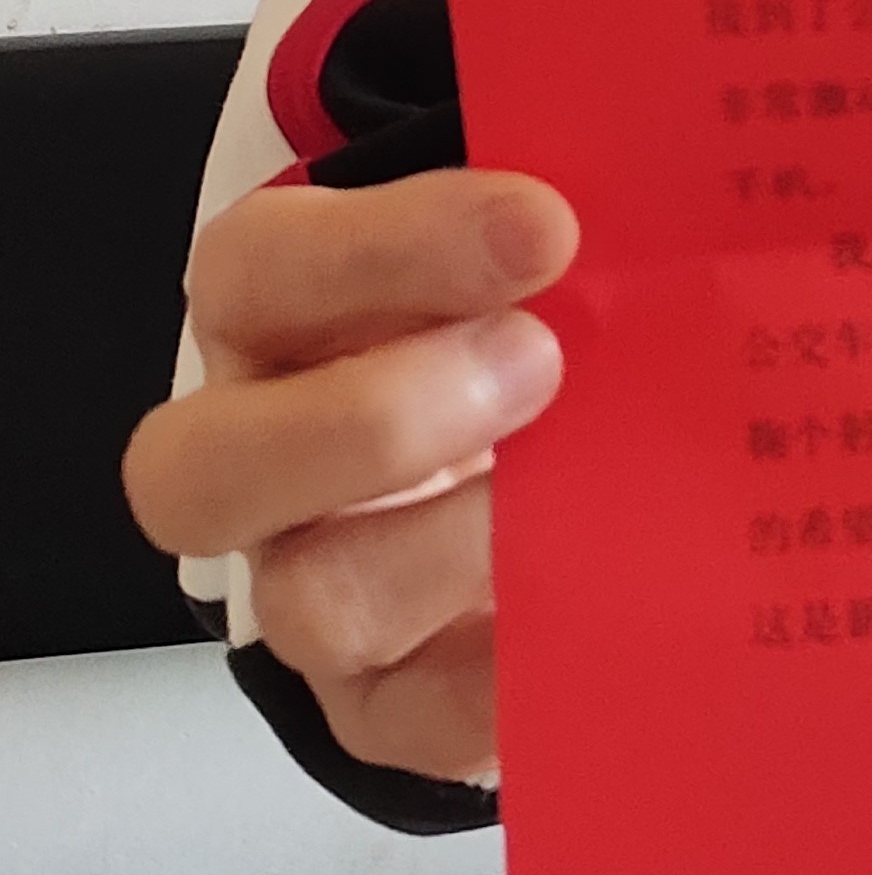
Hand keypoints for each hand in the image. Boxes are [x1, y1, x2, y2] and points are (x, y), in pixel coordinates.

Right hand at [124, 170, 577, 788]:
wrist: (565, 482)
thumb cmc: (537, 327)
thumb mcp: (532, 252)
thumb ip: (555, 207)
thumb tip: (664, 152)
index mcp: (279, 318)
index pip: (265, 270)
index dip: (391, 247)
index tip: (545, 226)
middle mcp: (261, 462)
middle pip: (203, 468)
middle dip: (376, 419)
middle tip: (543, 366)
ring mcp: (308, 592)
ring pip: (310, 603)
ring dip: (455, 548)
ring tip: (586, 504)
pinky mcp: (384, 706)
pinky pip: (414, 721)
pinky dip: (507, 679)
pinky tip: (604, 619)